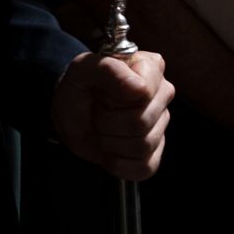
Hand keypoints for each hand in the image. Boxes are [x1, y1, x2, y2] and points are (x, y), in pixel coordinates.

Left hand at [52, 50, 173, 180]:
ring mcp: (161, 123)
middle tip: (97, 114)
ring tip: (102, 130)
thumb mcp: (82, 70)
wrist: (71, 115)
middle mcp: (162, 93)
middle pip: (142, 122)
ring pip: (143, 145)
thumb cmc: (79, 87)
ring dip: (111, 143)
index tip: (101, 95)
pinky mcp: (155, 151)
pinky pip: (145, 167)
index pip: (144, 92)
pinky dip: (119, 164)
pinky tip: (110, 151)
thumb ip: (107, 68)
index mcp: (150, 66)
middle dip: (108, 123)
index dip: (115, 101)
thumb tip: (139, 87)